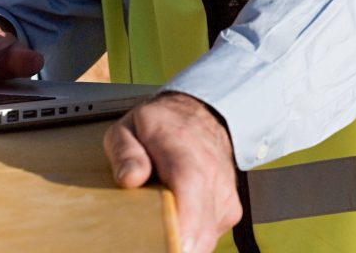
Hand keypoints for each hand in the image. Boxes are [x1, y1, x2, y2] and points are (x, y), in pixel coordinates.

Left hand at [103, 92, 241, 252]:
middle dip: (171, 245)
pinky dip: (190, 233)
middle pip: (198, 237)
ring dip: (179, 239)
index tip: (160, 245)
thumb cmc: (163, 125)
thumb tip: (130, 179)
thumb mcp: (129, 127)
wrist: (202, 115)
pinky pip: (208, 236)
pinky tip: (177, 213)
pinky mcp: (230, 212)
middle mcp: (213, 179)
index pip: (189, 207)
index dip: (175, 236)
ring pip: (203, 241)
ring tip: (160, 215)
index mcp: (187, 158)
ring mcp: (225, 197)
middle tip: (147, 240)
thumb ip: (125, 153)